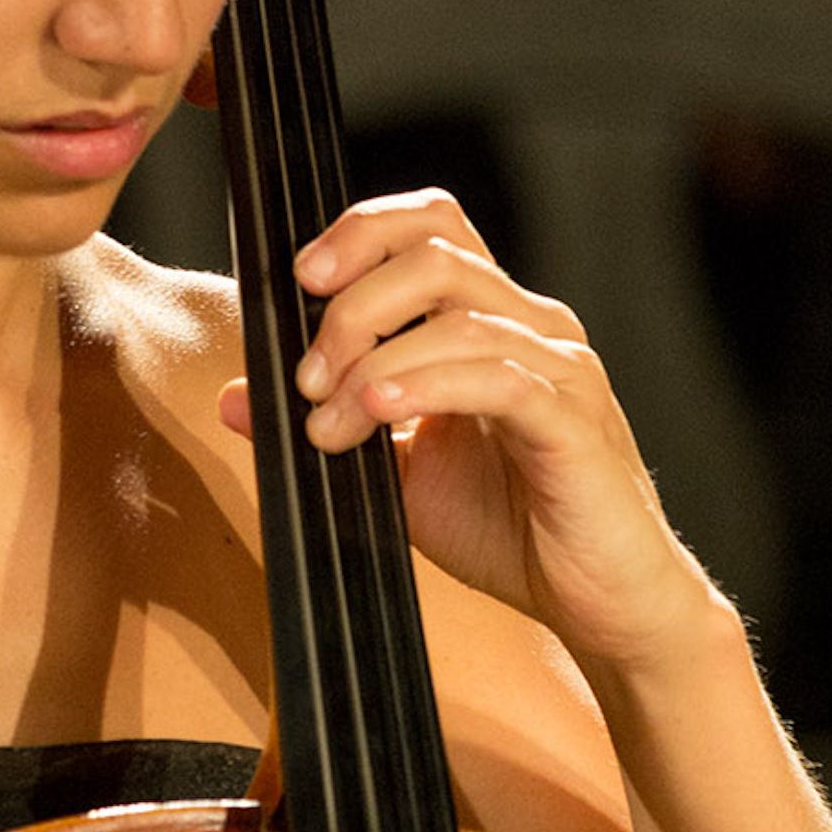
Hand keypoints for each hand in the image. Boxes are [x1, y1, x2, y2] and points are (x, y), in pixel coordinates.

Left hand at [217, 189, 722, 669]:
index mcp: (490, 321)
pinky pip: (500, 377)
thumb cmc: (509, 528)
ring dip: (372, 361)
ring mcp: (561, 369)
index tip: (299, 277)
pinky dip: (427, 383)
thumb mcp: (392, 471)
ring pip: (459, 314)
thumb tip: (231, 397)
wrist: (599, 604)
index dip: (361, 232)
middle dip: (351, 307)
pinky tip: (378, 410)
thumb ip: (322, 421)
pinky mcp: (575, 421)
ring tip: (328, 421)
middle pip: (435, 254)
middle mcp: (532, 327)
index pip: (431, 227)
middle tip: (305, 377)